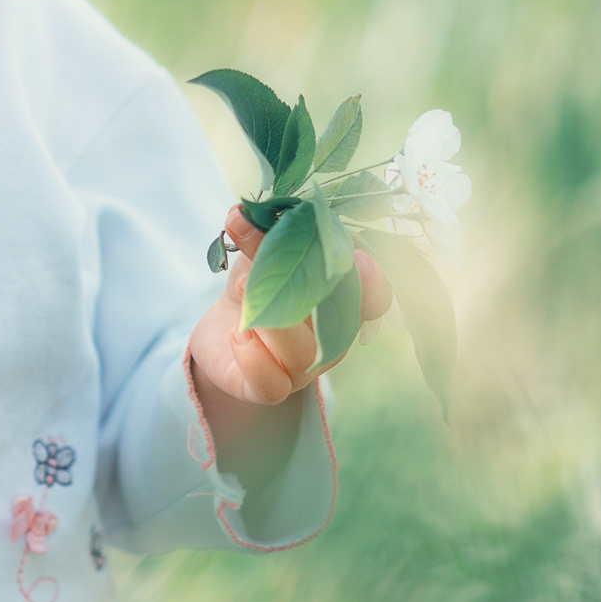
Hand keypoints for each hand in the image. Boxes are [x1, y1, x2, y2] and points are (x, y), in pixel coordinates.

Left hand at [188, 205, 393, 406]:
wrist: (225, 328)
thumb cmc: (258, 285)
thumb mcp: (262, 254)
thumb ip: (261, 235)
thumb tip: (240, 213)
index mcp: (342, 301)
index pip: (375, 299)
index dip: (374, 284)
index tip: (359, 258)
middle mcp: (332, 339)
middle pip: (337, 322)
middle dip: (309, 289)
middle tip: (269, 260)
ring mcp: (305, 368)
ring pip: (303, 353)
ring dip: (271, 319)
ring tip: (243, 289)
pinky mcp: (270, 388)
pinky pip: (271, 385)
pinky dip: (253, 359)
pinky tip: (238, 335)